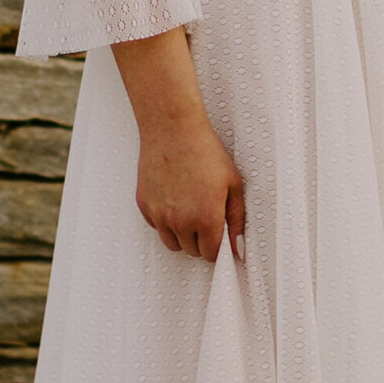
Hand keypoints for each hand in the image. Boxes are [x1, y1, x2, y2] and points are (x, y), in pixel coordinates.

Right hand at [136, 113, 245, 262]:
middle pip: (192, 251)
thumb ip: (237, 219)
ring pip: (172, 243)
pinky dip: (165, 220)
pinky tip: (173, 198)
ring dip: (182, 234)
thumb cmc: (206, 151)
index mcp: (206, 218)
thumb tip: (238, 249)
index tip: (219, 234)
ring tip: (189, 209)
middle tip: (205, 216)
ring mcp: (160, 215)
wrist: (173, 128)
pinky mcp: (144, 205)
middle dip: (201, 240)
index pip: (211, 254)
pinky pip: (156, 226)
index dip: (218, 246)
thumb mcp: (233, 182)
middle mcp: (181, 222)